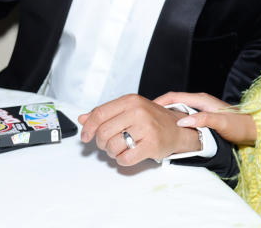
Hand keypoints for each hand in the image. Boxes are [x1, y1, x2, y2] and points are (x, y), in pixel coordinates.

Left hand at [78, 94, 200, 165]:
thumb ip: (106, 113)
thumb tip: (83, 119)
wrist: (177, 128)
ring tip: (119, 149)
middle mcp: (138, 112)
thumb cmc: (151, 119)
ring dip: (112, 152)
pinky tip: (128, 154)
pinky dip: (122, 160)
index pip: (99, 114)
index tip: (86, 136)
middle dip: (100, 142)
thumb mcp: (129, 109)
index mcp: (130, 101)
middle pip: (103, 132)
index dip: (88, 128)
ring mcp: (146, 128)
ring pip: (113, 146)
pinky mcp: (151, 145)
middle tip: (106, 144)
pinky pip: (125, 158)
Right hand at [154, 92, 256, 145]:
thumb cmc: (239, 126)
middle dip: (158, 108)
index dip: (159, 102)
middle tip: (145, 118)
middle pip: (173, 102)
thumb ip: (203, 120)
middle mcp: (200, 102)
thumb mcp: (221, 123)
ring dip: (165, 114)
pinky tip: (170, 129)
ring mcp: (201, 109)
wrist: (252, 129)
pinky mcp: (203, 117)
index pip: (174, 97)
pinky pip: (183, 115)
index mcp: (201, 99)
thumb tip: (183, 121)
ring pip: (177, 109)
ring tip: (154, 124)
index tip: (146, 109)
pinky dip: (174, 120)